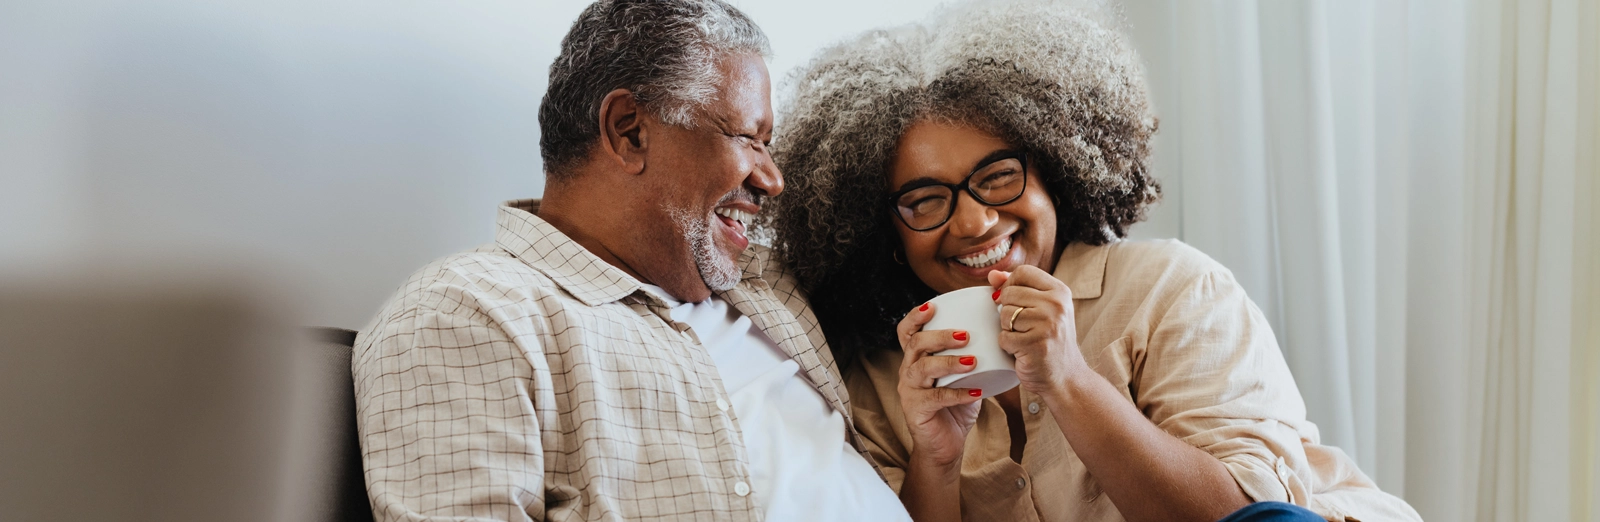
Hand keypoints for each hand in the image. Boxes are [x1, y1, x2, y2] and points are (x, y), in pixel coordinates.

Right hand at [896, 301, 984, 467]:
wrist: (944, 447)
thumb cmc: (955, 409)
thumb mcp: (964, 378)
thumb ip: (973, 358)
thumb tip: (1001, 335)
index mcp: (916, 360)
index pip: (906, 331)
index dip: (915, 316)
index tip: (933, 306)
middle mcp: (908, 371)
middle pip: (916, 344)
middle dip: (940, 336)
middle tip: (966, 335)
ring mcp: (909, 391)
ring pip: (922, 368)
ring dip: (949, 361)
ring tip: (973, 361)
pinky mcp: (916, 410)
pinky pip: (935, 398)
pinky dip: (958, 393)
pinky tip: (976, 393)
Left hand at [989, 266, 1087, 396]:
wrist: (1066, 377)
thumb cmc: (1050, 341)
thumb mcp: (1042, 309)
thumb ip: (1018, 287)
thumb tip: (992, 274)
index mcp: (1060, 291)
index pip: (1023, 272)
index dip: (1011, 285)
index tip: (1016, 301)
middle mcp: (1056, 305)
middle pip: (1009, 293)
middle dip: (1008, 311)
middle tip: (1024, 327)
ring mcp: (1047, 325)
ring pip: (1004, 315)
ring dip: (1007, 329)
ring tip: (1024, 338)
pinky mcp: (1035, 345)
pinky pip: (1004, 337)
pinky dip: (1007, 346)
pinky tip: (1022, 351)